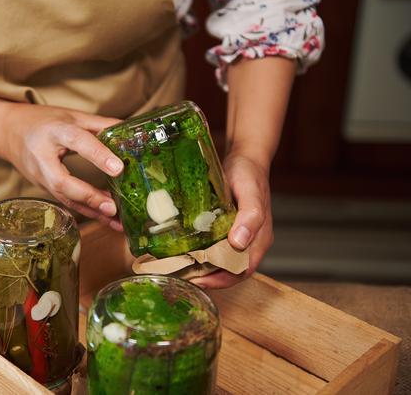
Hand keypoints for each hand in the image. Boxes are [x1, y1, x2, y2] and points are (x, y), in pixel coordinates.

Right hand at [0, 103, 123, 229]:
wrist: (7, 131)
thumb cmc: (41, 121)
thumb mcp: (71, 116)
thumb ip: (100, 125)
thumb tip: (130, 133)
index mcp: (53, 131)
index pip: (77, 141)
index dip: (98, 155)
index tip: (118, 168)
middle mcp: (43, 157)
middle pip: (62, 181)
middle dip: (88, 196)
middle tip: (113, 207)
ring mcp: (40, 176)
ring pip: (65, 197)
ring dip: (91, 211)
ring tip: (117, 221)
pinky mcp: (43, 188)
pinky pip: (66, 201)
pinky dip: (87, 211)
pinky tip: (107, 218)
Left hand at [190, 151, 272, 288]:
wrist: (246, 157)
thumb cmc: (250, 174)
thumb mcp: (251, 193)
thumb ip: (250, 217)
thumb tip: (239, 243)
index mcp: (259, 239)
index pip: (241, 271)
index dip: (220, 281)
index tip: (198, 281)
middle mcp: (250, 241)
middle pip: (229, 270)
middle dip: (207, 278)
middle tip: (181, 277)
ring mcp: (239, 235)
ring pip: (221, 260)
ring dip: (203, 268)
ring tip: (180, 268)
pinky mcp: (228, 227)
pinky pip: (216, 247)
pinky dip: (202, 253)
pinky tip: (185, 251)